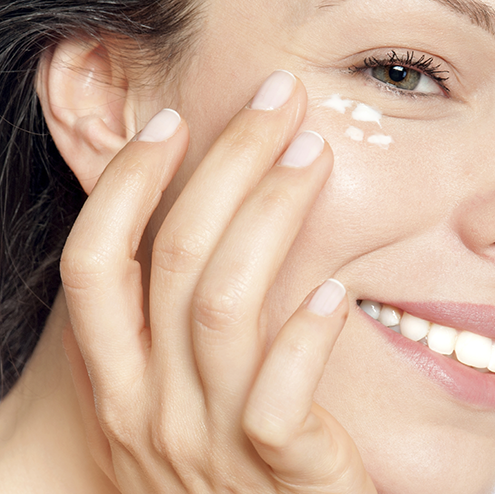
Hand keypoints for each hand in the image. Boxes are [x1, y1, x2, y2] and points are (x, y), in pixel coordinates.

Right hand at [59, 71, 375, 492]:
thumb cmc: (224, 458)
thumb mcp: (175, 393)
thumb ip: (171, 323)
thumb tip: (190, 219)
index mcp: (118, 380)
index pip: (94, 264)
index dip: (125, 185)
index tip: (172, 122)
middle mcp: (150, 407)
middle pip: (174, 259)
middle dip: (227, 164)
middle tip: (278, 101)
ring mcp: (211, 440)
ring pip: (225, 307)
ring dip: (271, 216)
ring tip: (314, 155)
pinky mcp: (281, 471)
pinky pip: (277, 397)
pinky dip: (304, 334)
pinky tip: (335, 287)